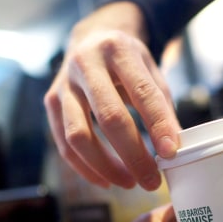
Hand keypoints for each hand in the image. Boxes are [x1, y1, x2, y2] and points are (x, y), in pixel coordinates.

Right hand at [44, 2, 180, 190]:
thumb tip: (172, 149)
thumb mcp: (151, 71)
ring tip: (130, 182)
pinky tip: (106, 180)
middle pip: (110, 117)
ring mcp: (63, 84)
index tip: (171, 153)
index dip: (158, 125)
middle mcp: (86, 64)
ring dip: (106, 167)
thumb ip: (162, 106)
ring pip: (79, 136)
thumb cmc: (126, 61)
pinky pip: (64, 144)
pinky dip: (85, 168)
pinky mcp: (51, 102)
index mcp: (118, 49)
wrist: (90, 39)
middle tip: (151, 180)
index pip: (143, 92)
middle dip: (133, 155)